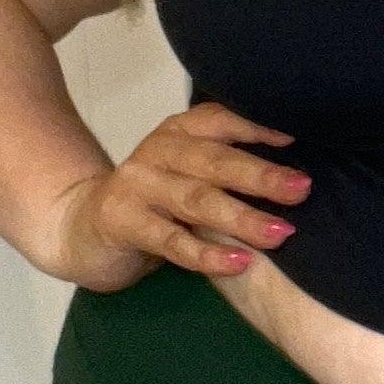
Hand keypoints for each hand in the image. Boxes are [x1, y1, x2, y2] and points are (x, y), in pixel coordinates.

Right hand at [46, 99, 311, 292]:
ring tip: (280, 233)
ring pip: (196, 200)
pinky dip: (207, 254)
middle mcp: (159, 151)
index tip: (296, 139)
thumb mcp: (187, 173)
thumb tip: (296, 172)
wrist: (81, 228)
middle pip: (214, 161)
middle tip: (302, 189)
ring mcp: (137, 185)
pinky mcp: (122, 222)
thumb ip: (226, 164)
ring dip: (241, 217)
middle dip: (261, 176)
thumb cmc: (155, 202)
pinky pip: (171, 241)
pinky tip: (239, 263)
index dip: (257, 127)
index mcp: (179, 132)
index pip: (220, 120)